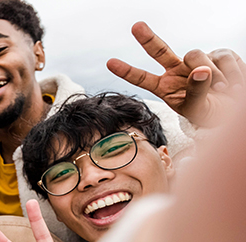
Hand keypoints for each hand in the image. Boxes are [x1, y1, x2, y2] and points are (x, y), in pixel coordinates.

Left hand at [107, 22, 245, 127]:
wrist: (234, 110)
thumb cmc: (210, 112)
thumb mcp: (198, 109)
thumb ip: (196, 92)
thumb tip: (200, 70)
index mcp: (165, 87)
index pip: (143, 78)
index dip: (127, 71)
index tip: (110, 63)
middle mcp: (176, 71)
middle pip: (159, 51)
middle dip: (147, 38)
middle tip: (136, 27)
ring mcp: (195, 61)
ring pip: (195, 55)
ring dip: (211, 74)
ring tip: (222, 90)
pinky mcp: (217, 54)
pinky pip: (221, 57)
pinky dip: (230, 72)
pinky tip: (234, 84)